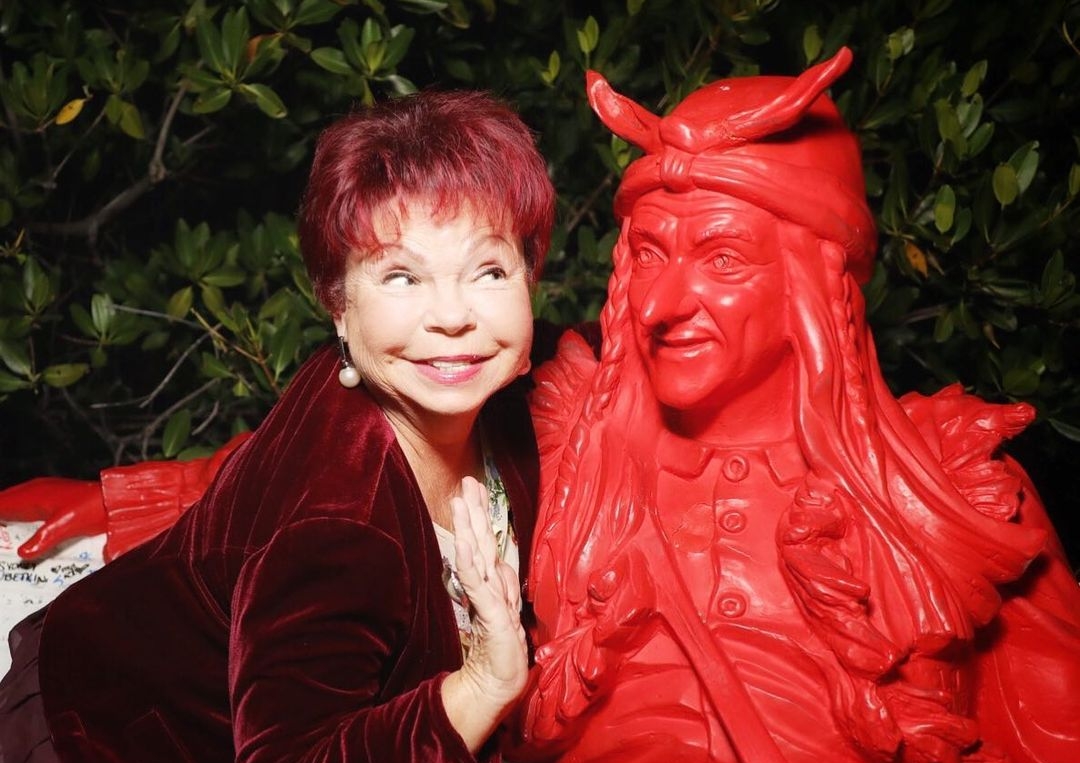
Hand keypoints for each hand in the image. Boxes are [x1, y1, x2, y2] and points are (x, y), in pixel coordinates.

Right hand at [0, 477, 106, 558]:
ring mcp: (43, 498)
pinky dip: (16, 522)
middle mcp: (34, 493)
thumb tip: (22, 553)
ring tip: (3, 537)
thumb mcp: (65, 524)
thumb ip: (43, 538)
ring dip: (4, 521)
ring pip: (13, 509)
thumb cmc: (93, 506)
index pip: (1, 504)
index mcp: (32, 495)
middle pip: (3, 504)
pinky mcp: (52, 505)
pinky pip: (25, 512)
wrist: (115, 500)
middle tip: (0, 542)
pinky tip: (17, 536)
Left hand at [440, 476, 527, 751]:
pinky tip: (465, 544)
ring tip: (464, 499)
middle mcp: (495, 587)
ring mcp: (494, 599)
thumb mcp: (497, 614)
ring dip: (472, 526)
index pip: (486, 543)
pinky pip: (478, 585)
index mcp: (495, 585)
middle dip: (476, 511)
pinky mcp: (493, 615)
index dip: (480, 517)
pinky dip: (470, 563)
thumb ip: (498, 588)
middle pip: (484, 541)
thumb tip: (500, 564)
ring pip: (481, 555)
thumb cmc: (498, 653)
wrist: (496, 686)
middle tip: (469, 481)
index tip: (473, 490)